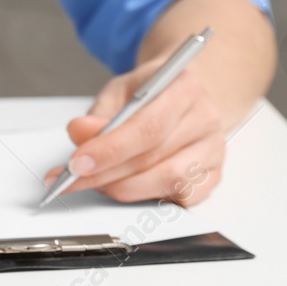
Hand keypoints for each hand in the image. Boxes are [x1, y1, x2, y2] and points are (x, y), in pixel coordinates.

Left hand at [43, 63, 223, 206]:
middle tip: (74, 179)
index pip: (148, 127)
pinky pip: (181, 197)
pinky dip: (149, 197)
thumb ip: (99, 114)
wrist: (177, 97)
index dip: (110, 150)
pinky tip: (126, 187)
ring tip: (97, 182)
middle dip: (107, 174)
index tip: (77, 164)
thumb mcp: (119, 91)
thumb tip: (79, 133)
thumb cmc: (148, 94)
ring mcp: (212, 150)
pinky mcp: (213, 176)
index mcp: (184, 88)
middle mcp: (205, 119)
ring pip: (169, 182)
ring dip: (125, 188)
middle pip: (155, 158)